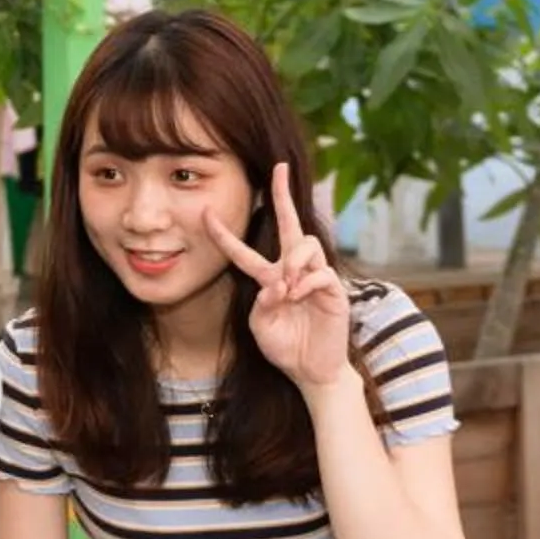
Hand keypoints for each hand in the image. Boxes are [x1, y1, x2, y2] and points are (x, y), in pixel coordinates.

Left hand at [205, 163, 351, 391]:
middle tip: (280, 168)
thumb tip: (276, 284)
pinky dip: (306, 281)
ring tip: (288, 286)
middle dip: (283, 195)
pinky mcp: (333, 289)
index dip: (224, 234)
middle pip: (289, 224)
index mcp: (268, 278)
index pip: (243, 251)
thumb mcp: (261, 328)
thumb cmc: (285, 348)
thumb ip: (261, 306)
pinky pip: (320, 271)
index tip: (205, 212)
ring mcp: (314, 276)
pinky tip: (298, 295)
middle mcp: (292, 270)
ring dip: (293, 260)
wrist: (311, 370)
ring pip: (306, 244)